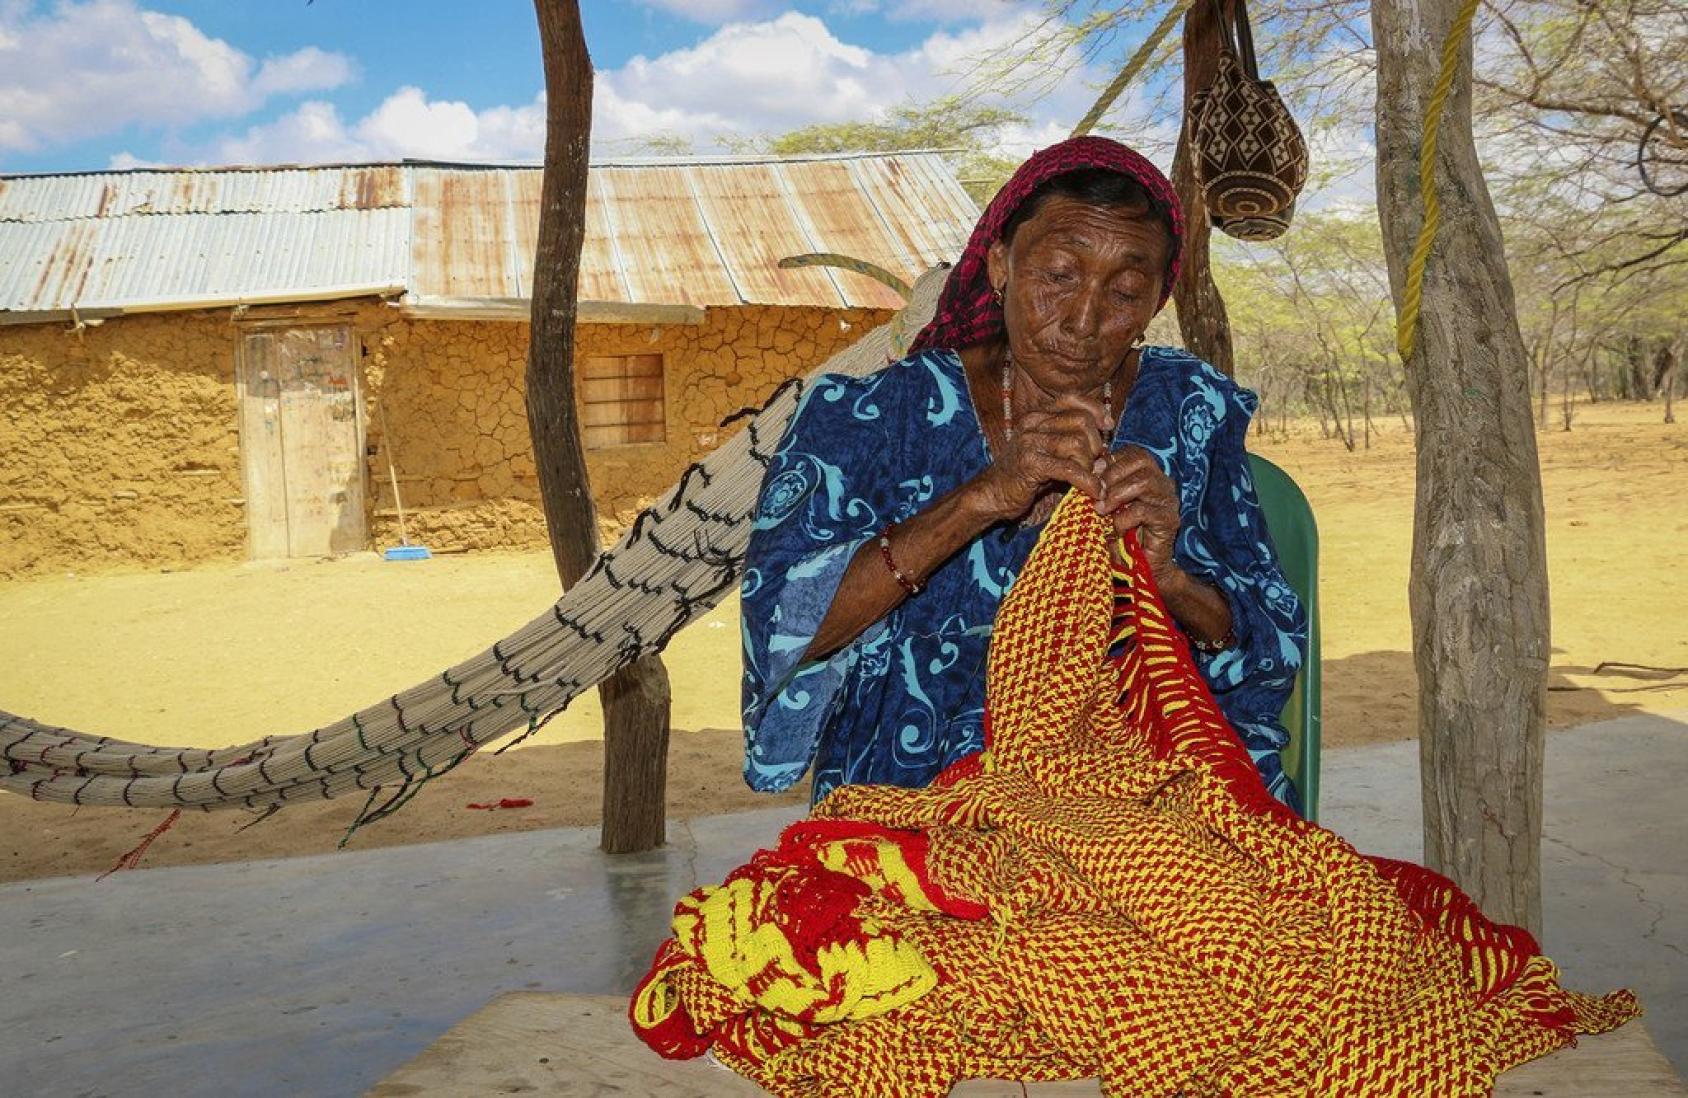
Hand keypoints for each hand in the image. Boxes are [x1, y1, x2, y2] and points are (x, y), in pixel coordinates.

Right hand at [971, 392, 1111, 521]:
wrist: (992, 495)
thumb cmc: (1023, 476)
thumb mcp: (1049, 454)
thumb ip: (1072, 446)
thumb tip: (1104, 450)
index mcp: (1036, 416)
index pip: (1072, 398)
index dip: (1095, 409)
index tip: (1107, 425)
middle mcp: (1032, 423)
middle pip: (1081, 421)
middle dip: (1094, 444)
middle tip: (1092, 464)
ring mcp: (1030, 441)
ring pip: (1078, 443)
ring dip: (1089, 465)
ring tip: (1087, 480)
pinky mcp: (1031, 463)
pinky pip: (1071, 468)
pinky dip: (1087, 481)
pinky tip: (1093, 491)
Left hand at [1097, 446, 1180, 579]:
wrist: (1139, 571)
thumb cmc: (1119, 536)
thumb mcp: (1105, 508)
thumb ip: (1099, 488)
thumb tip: (1084, 470)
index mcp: (1148, 475)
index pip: (1134, 452)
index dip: (1111, 461)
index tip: (1092, 478)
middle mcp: (1162, 483)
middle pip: (1140, 461)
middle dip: (1111, 475)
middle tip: (1096, 495)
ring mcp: (1168, 501)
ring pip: (1144, 481)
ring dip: (1116, 495)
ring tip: (1101, 511)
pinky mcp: (1169, 521)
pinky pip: (1143, 511)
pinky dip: (1124, 519)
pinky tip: (1116, 530)